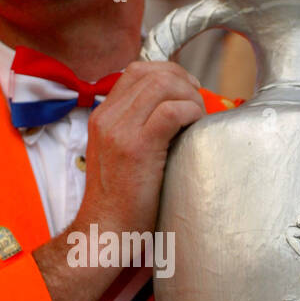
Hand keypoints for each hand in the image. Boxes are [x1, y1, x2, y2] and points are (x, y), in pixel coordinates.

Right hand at [77, 60, 204, 237]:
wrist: (106, 229)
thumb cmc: (121, 199)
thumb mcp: (118, 154)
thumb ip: (135, 128)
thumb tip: (172, 109)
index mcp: (102, 116)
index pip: (136, 71)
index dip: (167, 73)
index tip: (186, 91)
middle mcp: (107, 118)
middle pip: (152, 74)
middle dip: (183, 82)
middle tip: (197, 104)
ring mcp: (120, 131)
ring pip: (162, 86)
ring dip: (189, 96)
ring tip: (197, 117)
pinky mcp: (137, 148)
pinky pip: (171, 111)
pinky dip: (190, 112)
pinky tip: (195, 127)